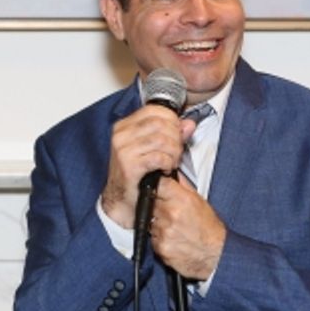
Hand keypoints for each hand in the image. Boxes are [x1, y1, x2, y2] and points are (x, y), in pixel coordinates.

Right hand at [101, 105, 196, 229]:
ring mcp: (123, 150)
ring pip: (161, 139)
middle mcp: (121, 135)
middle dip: (175, 137)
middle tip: (176, 151)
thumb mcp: (152, 149)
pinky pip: (158, 157)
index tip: (177, 133)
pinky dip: (168, 163)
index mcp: (124, 126)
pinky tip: (166, 169)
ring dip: (173, 152)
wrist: (121, 200)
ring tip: (172, 161)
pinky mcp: (129, 166)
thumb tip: (188, 124)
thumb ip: (171, 134)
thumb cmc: (135, 174)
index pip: (154, 110)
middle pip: (160, 123)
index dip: (172, 120)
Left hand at [149, 176, 226, 279]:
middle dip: (157, 207)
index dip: (157, 187)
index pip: (158, 184)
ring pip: (149, 221)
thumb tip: (170, 174)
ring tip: (173, 228)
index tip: (160, 191)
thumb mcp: (199, 201)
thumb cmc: (209, 228)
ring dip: (157, 224)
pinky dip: (159, 238)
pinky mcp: (160, 247)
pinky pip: (152, 238)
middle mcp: (171, 213)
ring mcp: (164, 231)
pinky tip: (172, 239)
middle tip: (169, 213)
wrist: (216, 255)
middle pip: (150, 202)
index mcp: (181, 199)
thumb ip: (182, 186)